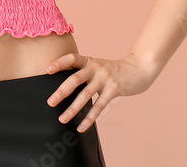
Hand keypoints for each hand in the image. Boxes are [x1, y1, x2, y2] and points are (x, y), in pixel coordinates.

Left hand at [44, 52, 159, 132]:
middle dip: (61, 91)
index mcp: (89, 61)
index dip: (60, 63)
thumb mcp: (98, 67)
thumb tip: (65, 88)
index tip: (47, 70)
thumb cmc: (113, 70)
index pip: (72, 58)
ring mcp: (105, 79)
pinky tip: (81, 127)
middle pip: (75, 79)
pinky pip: (99, 106)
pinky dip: (89, 118)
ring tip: (62, 119)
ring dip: (72, 109)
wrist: (138, 69)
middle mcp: (96, 68)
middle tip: (50, 102)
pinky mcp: (114, 90)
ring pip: (85, 95)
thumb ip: (84, 73)